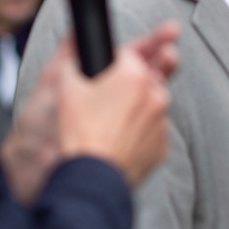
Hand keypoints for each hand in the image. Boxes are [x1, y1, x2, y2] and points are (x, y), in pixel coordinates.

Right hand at [0, 24, 180, 201]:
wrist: (92, 174)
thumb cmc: (80, 132)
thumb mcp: (66, 88)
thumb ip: (75, 63)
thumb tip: (77, 59)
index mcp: (134, 75)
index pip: (130, 54)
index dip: (116, 60)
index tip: (109, 70)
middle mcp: (156, 95)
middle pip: (148, 77)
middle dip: (135, 81)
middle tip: (117, 93)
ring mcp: (162, 122)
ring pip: (153, 106)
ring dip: (139, 108)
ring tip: (113, 122)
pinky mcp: (162, 147)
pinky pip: (153, 133)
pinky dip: (141, 134)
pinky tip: (120, 140)